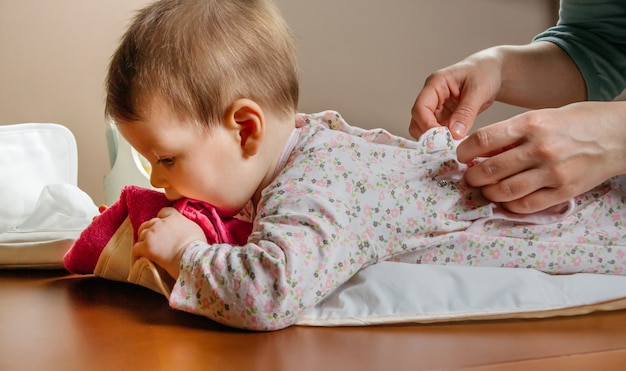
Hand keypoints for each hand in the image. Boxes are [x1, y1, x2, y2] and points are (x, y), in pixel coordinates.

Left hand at [134, 207, 206, 278]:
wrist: (190, 256)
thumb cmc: (197, 245)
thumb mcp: (195, 229)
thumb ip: (185, 225)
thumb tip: (185, 230)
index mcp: (174, 217)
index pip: (163, 212)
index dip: (161, 218)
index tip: (162, 224)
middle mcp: (161, 222)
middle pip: (150, 223)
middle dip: (150, 230)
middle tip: (154, 239)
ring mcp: (152, 234)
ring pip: (141, 234)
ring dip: (143, 240)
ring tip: (147, 248)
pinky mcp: (146, 246)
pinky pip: (136, 248)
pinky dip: (137, 252)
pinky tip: (140, 257)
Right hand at [409, 49, 502, 139]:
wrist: (493, 71)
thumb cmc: (485, 72)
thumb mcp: (479, 90)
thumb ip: (466, 112)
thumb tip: (454, 133)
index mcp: (435, 84)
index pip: (420, 108)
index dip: (427, 125)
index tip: (442, 138)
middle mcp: (431, 97)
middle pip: (417, 121)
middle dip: (429, 135)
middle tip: (446, 145)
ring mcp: (436, 108)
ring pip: (425, 128)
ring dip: (436, 139)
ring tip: (453, 145)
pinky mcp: (444, 117)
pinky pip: (438, 131)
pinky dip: (444, 139)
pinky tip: (456, 143)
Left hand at [457, 101, 625, 212]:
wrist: (620, 134)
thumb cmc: (577, 122)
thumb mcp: (542, 116)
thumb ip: (513, 134)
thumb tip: (480, 150)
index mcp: (530, 123)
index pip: (483, 141)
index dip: (464, 152)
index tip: (461, 157)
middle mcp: (539, 148)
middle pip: (488, 170)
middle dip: (472, 177)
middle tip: (469, 178)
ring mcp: (552, 172)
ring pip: (504, 191)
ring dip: (488, 193)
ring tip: (485, 190)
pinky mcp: (564, 191)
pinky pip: (526, 205)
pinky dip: (510, 206)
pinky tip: (506, 200)